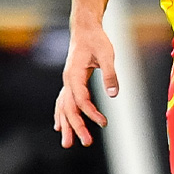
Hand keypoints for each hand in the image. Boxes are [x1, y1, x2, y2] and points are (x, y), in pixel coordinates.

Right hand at [55, 21, 116, 147]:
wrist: (84, 29)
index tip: (103, 123)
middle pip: (69, 108)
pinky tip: (60, 126)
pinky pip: (63, 102)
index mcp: (74, 75)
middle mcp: (67, 80)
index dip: (91, 113)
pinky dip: (61, 115)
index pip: (81, 100)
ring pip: (63, 108)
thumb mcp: (107, 54)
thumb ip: (110, 75)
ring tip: (68, 143)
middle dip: (76, 127)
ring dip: (66, 125)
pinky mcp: (70, 82)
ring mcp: (67, 82)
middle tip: (86, 143)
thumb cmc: (96, 40)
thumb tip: (114, 95)